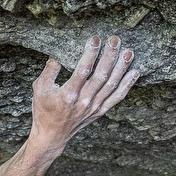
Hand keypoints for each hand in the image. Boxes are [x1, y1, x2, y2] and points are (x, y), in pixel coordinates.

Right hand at [29, 35, 138, 151]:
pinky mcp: (100, 111)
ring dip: (122, 67)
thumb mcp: (40, 89)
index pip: (83, 70)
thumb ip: (50, 70)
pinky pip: (117, 97)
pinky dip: (127, 85)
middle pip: (101, 75)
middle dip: (110, 55)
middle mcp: (84, 101)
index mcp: (68, 94)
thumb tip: (57, 51)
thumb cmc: (43, 111)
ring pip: (112, 85)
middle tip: (115, 39)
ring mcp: (94, 107)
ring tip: (129, 52)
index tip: (95, 38)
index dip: (91, 53)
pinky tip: (134, 72)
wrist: (52, 136)